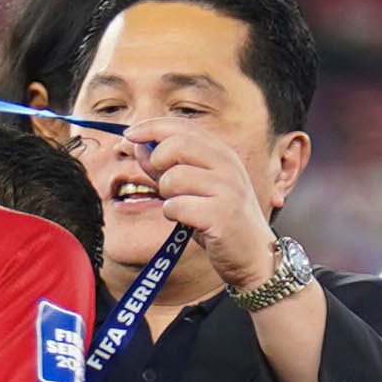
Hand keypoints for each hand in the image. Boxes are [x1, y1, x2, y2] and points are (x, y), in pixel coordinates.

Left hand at [117, 115, 285, 296]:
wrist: (252, 254)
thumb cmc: (219, 220)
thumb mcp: (194, 187)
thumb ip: (166, 166)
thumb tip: (138, 146)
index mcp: (222, 153)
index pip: (182, 127)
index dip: (151, 127)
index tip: (129, 134)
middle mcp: (228, 165)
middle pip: (177, 145)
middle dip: (157, 161)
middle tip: (161, 182)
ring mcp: (227, 188)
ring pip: (173, 178)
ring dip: (167, 195)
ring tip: (182, 207)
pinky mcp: (221, 214)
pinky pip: (176, 206)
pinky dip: (173, 215)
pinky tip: (188, 221)